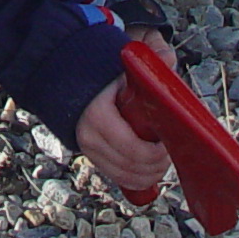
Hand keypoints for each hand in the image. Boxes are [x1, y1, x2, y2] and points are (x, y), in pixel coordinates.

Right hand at [76, 31, 171, 196]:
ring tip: (161, 161)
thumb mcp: (125, 63)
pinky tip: (148, 170)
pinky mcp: (90, 155)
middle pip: (130, 167)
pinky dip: (134, 179)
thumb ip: (149, 59)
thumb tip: (168, 59)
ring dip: (147, 175)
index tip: (169, 143)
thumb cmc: (102, 71)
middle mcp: (89, 136)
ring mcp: (88, 148)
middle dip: (155, 165)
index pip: (132, 148)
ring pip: (123, 176)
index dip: (155, 153)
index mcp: (98, 114)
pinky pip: (115, 176)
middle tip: (170, 153)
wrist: (68, 76)